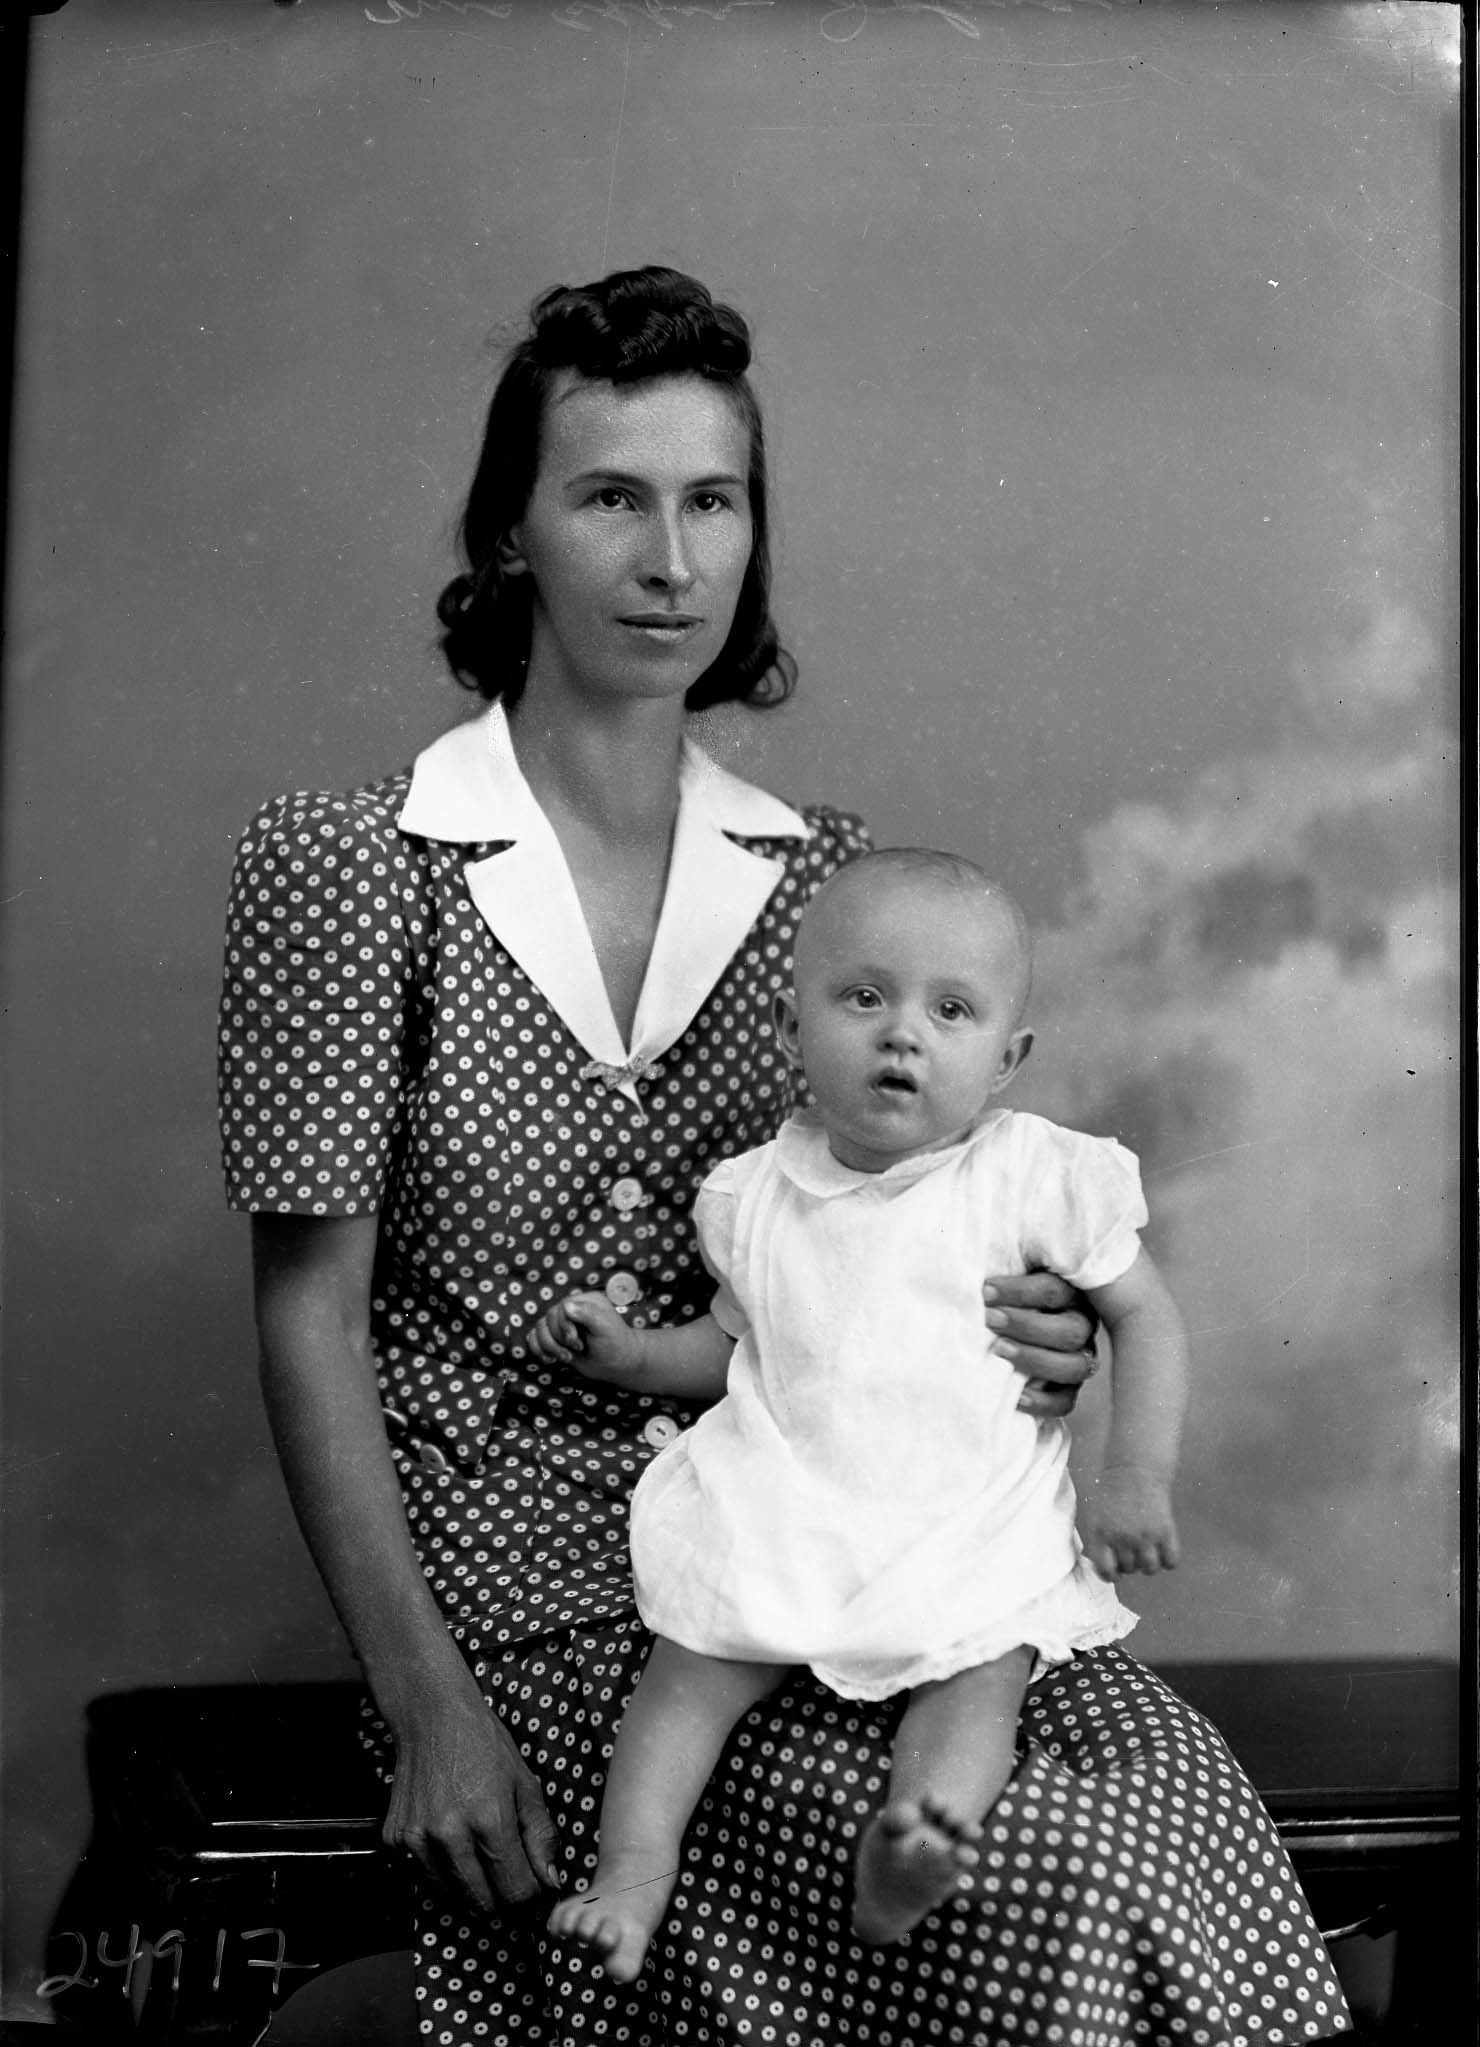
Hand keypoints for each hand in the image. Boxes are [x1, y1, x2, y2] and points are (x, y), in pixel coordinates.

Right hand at [383, 1672, 561, 1912]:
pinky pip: (425, 1876)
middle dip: (502, 1895)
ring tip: (478, 1846)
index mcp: (489, 1819)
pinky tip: (451, 1838)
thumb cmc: (482, 1743)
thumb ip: (540, 1836)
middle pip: (483, 1902)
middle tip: (509, 1871)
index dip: (530, 1895)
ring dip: (471, 1884)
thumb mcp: (525, 1782)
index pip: (514, 1891)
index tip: (533, 1887)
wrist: (430, 1715)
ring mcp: (417, 1839)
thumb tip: (550, 1881)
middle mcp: (449, 1835)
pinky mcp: (395, 1840)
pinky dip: (442, 1869)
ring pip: (453, 1894)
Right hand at [527, 1290, 645, 1385]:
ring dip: (549, 1347)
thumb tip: (566, 1306)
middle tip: (577, 1349)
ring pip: (539, 1329)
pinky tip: (550, 1359)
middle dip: (559, 1340)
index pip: (561, 1308)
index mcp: (584, 1301)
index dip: (563, 1326)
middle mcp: (571, 1310)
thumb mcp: (605, 1327)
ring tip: (566, 1358)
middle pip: (547, 1320)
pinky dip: (538, 1349)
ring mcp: (562, 1324)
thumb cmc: (615, 1344)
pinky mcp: (556, 1338)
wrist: (617, 1364)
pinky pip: (534, 1339)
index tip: (575, 1341)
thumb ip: (588, 1314)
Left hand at [983, 1271, 1099, 1417]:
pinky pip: (1066, 1402)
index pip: (1054, 1290)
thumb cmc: (1002, 1298)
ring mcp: (1079, 1359)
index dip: (1019, 1291)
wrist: (1000, 1330)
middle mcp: (1082, 1326)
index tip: (985, 1291)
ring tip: (998, 1351)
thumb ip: (1004, 1276)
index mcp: (1071, 1293)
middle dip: (1026, 1325)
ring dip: (1034, 1360)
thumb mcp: (1008, 1279)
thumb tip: (983, 1282)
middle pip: (1070, 1330)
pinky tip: (1016, 1396)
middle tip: (990, 1319)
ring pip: (1074, 1367)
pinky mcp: (1068, 1389)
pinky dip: (1042, 1402)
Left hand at [1078, 1466, 1180, 1578]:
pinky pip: (1171, 1561)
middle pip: (1130, 1569)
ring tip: (1148, 1550)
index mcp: (1101, 1534)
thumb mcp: (1096, 1516)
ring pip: (1150, 1569)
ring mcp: (1145, 1535)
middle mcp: (1122, 1537)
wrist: (1135, 1469)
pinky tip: (1164, 1550)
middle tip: (1133, 1547)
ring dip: (1149, 1564)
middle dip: (1131, 1562)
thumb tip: (1106, 1571)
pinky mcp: (1165, 1530)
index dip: (1111, 1574)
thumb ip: (1098, 1542)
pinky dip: (1169, 1561)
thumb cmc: (1113, 1494)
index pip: (1105, 1571)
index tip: (1116, 1571)